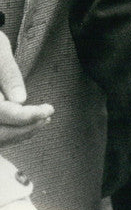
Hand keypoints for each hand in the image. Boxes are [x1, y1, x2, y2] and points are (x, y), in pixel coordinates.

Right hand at [0, 31, 52, 147]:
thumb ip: (8, 75)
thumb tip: (20, 100)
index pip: (1, 113)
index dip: (25, 116)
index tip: (48, 111)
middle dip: (24, 128)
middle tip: (47, 117)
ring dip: (19, 134)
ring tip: (42, 121)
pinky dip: (10, 134)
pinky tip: (26, 126)